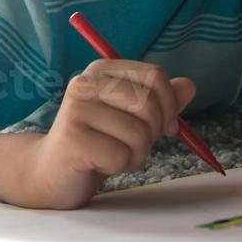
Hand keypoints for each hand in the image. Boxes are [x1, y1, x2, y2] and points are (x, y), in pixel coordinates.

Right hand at [26, 59, 194, 208]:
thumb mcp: (131, 117)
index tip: (164, 126)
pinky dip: (119, 166)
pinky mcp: (72, 139)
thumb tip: (189, 85)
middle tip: (134, 145)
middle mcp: (85, 83)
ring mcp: (76, 109)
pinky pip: (121, 155)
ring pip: (138, 134)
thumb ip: (159, 101)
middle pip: (148, 103)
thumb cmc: (97, 142)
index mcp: (102, 70)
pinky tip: (101, 164)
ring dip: (136, 154)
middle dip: (152, 133)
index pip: (154, 75)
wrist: (52, 171)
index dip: (169, 105)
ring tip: (114, 155)